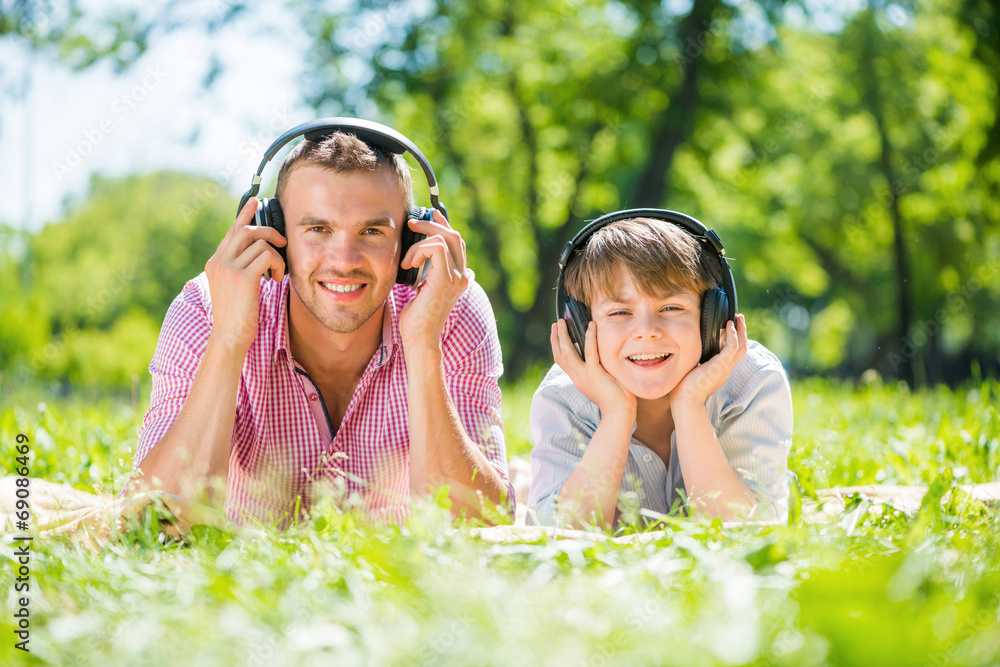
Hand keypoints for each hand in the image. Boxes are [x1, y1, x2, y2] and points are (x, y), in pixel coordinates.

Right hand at [203, 199, 286, 353]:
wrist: (229, 337)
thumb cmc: (237, 316)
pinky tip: (276, 280)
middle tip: (282, 242)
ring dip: (276, 255)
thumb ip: (242, 268)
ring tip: (277, 274)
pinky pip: (267, 256)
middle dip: (269, 231)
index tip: (255, 200)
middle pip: (246, 229)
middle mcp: (219, 261)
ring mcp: (228, 268)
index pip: (232, 231)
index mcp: (215, 262)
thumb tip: (261, 253)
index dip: (245, 213)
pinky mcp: (242, 277)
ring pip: (259, 242)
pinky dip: (278, 264)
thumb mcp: (235, 288)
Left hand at [399, 209, 468, 349]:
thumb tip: (415, 254)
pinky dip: (419, 250)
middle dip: (431, 224)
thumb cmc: (416, 318)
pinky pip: (436, 247)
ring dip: (420, 242)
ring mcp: (456, 277)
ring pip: (444, 238)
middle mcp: (462, 275)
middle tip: (411, 223)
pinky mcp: (445, 279)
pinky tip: (409, 264)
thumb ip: (425, 271)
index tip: (429, 214)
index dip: (443, 224)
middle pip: (454, 235)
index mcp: (458, 276)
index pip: (456, 242)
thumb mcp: (421, 288)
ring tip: (407, 258)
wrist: (419, 338)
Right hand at [551, 318, 635, 414]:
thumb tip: (597, 353)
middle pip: (560, 355)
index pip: (561, 361)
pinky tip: (591, 325)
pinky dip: (590, 337)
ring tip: (564, 321)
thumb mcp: (600, 381)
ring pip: (568, 353)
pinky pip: (590, 353)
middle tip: (557, 323)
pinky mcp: (595, 374)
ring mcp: (585, 376)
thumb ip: (595, 369)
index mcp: (577, 379)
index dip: (556, 346)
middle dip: (556, 338)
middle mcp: (577, 377)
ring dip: (564, 336)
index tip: (555, 333)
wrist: (619, 414)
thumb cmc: (615, 398)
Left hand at [670, 314, 747, 404]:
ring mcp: (725, 368)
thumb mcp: (694, 368)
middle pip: (741, 348)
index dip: (734, 338)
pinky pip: (733, 347)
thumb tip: (692, 347)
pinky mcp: (721, 366)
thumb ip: (698, 359)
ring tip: (737, 318)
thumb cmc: (684, 387)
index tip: (730, 326)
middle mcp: (726, 368)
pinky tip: (729, 325)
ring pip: (741, 346)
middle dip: (741, 332)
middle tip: (739, 318)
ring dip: (740, 331)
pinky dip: (733, 335)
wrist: (685, 400)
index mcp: (720, 370)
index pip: (733, 352)